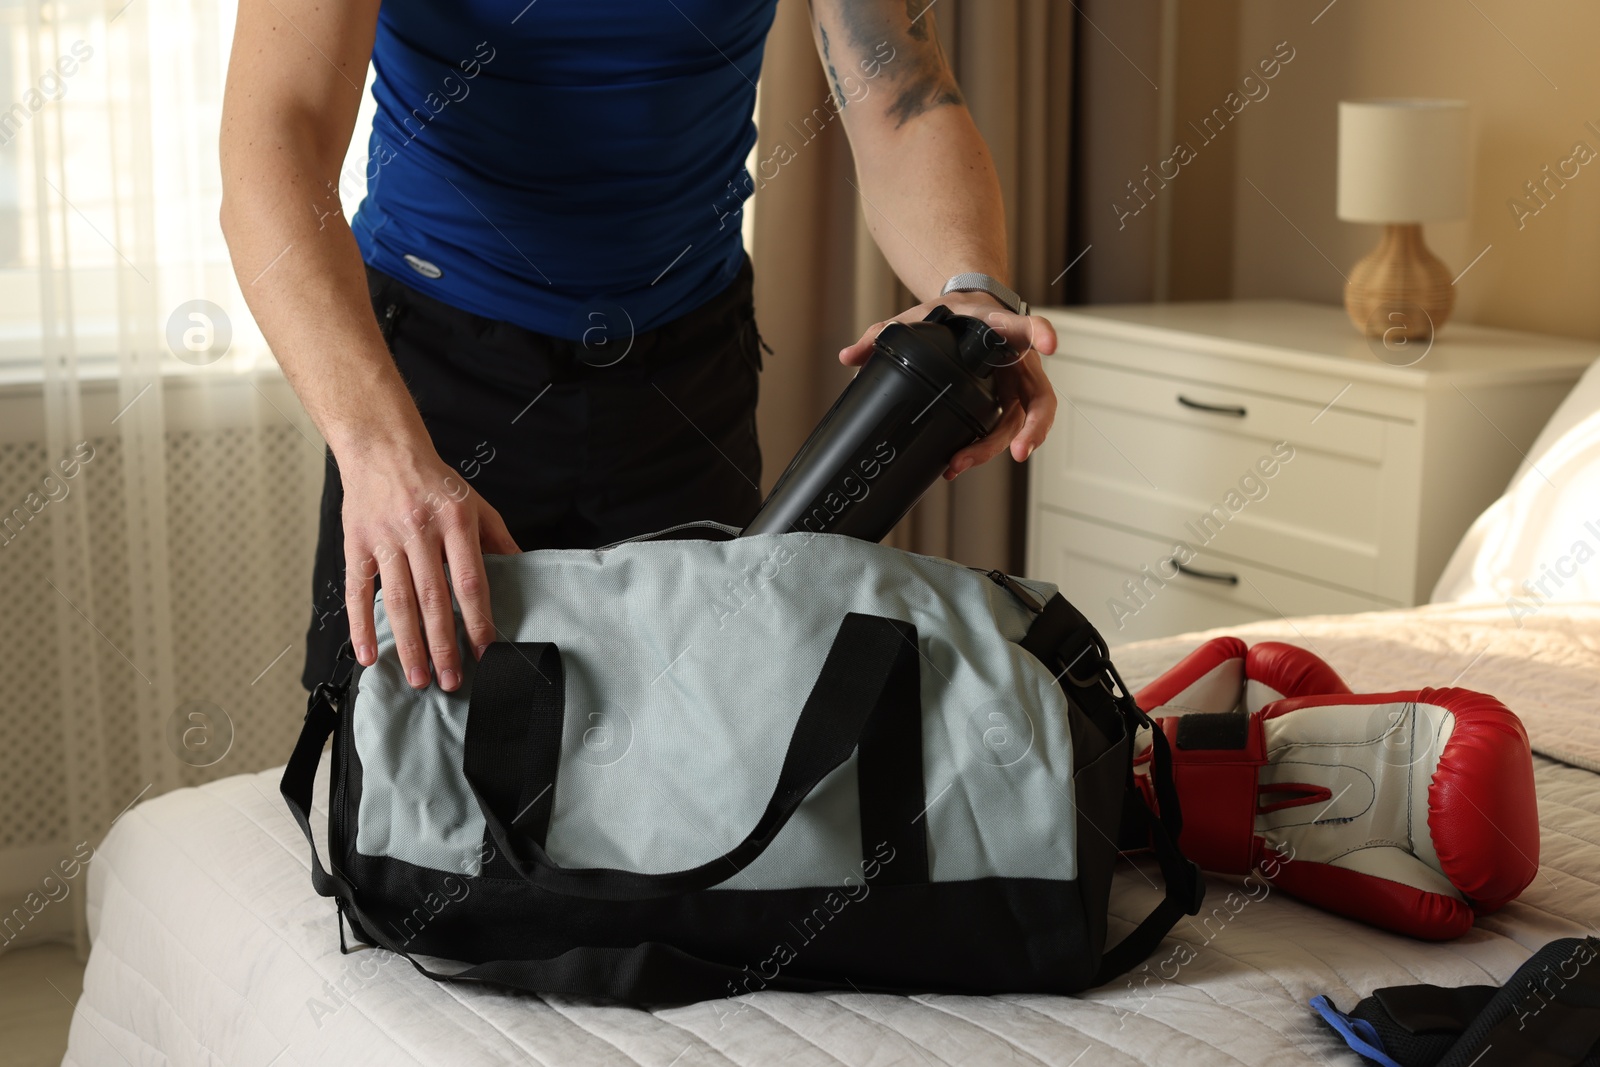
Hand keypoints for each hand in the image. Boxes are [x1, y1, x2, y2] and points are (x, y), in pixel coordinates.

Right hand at [339, 439, 519, 691]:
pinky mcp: (356, 544)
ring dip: (408, 644)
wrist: (382, 448)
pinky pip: (357, 591)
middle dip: (442, 645)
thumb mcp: (475, 503)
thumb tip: (523, 572)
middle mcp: (419, 531)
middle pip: (433, 598)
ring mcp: (385, 539)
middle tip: (450, 681)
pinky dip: (360, 625)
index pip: (469, 581)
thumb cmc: (433, 481)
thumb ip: (498, 540)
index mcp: (455, 522)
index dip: (477, 620)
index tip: (484, 651)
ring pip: (398, 601)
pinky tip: (368, 655)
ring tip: (419, 678)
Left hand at [840, 294, 1057, 478]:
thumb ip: (883, 334)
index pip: (1026, 327)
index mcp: (998, 327)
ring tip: (962, 464)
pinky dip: (986, 447)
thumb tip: (848, 356)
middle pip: (1038, 394)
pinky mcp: (1007, 400)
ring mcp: (1016, 383)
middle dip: (1033, 426)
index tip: (1048, 344)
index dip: (1040, 333)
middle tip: (1019, 452)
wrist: (967, 312)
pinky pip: (1006, 428)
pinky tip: (959, 462)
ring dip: (1000, 446)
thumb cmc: (951, 313)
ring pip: (1022, 420)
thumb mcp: (917, 315)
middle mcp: (1018, 358)